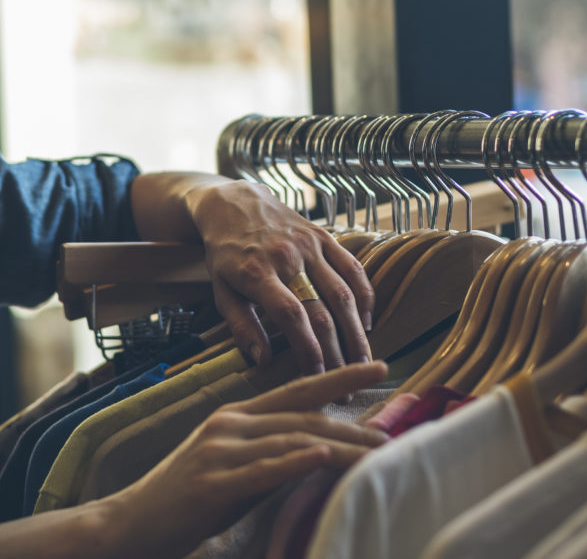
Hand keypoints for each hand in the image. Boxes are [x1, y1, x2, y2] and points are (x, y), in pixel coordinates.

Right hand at [101, 362, 389, 558]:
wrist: (131, 523)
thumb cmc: (185, 499)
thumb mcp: (232, 466)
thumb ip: (269, 453)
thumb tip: (321, 450)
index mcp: (236, 416)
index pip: (297, 389)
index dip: (340, 377)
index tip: (380, 367)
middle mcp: (229, 425)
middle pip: (303, 417)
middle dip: (352, 423)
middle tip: (392, 432)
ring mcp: (219, 452)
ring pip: (291, 441)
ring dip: (340, 446)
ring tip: (377, 452)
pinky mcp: (211, 484)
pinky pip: (261, 470)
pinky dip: (294, 462)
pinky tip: (322, 457)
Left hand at [188, 181, 374, 375]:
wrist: (234, 203)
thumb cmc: (225, 254)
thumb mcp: (221, 291)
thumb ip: (241, 327)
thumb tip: (263, 361)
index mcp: (256, 273)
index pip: (291, 316)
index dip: (308, 349)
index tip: (317, 376)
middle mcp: (287, 257)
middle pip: (321, 310)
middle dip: (337, 351)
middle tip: (345, 384)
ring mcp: (309, 245)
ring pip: (343, 292)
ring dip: (356, 332)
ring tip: (363, 361)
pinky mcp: (324, 236)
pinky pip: (353, 268)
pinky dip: (364, 297)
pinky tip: (366, 323)